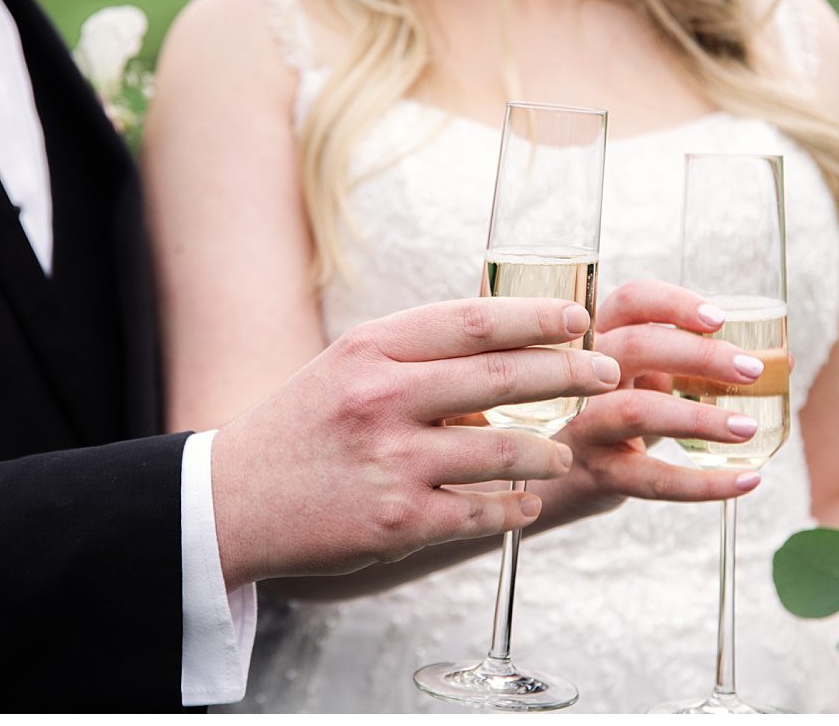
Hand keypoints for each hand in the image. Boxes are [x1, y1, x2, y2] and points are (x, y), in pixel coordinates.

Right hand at [212, 297, 621, 588]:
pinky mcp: (398, 522)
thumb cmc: (299, 430)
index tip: (577, 319)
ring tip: (564, 451)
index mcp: (369, 351)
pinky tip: (527, 502)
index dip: (537, 316)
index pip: (473, 321)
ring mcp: (392, 462)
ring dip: (550, 449)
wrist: (232, 502)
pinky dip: (515, 506)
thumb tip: (506, 348)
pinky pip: (483, 510)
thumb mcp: (344, 370)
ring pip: (506, 448)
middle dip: (570, 373)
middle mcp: (381, 400)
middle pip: (504, 377)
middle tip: (605, 374)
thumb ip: (413, 358)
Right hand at [512, 280, 770, 523]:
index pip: (630, 301)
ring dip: (698, 418)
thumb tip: (779, 358)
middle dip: (700, 355)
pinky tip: (746, 481)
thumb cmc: (605, 417)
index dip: (674, 304)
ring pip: (636, 410)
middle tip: (751, 370)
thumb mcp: (629, 378)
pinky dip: (704, 484)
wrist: (541, 480)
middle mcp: (580, 374)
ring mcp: (582, 424)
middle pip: (634, 347)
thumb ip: (680, 365)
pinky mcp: (593, 473)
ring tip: (747, 427)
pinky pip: (650, 479)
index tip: (719, 319)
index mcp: (596, 339)